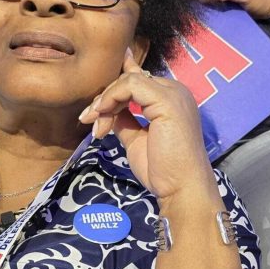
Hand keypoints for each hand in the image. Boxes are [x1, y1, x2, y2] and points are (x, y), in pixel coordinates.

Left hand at [78, 51, 214, 203]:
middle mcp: (174, 91)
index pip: (136, 83)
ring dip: (104, 101)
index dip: (111, 94)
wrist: (180, 188)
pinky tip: (102, 117)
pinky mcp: (166, 100)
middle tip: (89, 121)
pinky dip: (111, 98)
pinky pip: (131, 86)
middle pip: (129, 80)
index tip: (93, 114)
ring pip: (127, 81)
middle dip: (104, 100)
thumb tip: (106, 108)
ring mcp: (173, 93)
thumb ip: (124, 119)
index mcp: (170, 99)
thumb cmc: (161, 169)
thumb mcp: (135, 138)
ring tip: (96, 126)